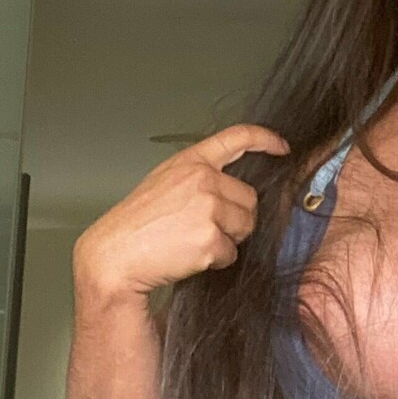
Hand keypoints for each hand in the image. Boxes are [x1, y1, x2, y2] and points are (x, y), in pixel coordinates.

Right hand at [72, 123, 289, 300]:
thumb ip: (197, 177)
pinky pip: (231, 253)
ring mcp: (208, 208)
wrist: (115, 255)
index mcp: (191, 162)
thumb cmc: (136, 224)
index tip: (281, 147)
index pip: (236, 138)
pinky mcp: (210, 239)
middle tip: (205, 228)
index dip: (265, 139)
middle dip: (236, 217)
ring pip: (245, 226)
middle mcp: (203, 180)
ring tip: (192, 241)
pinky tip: (189, 256)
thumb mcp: (164, 182)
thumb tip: (230, 190)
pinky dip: (216, 260)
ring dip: (228, 239)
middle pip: (249, 199)